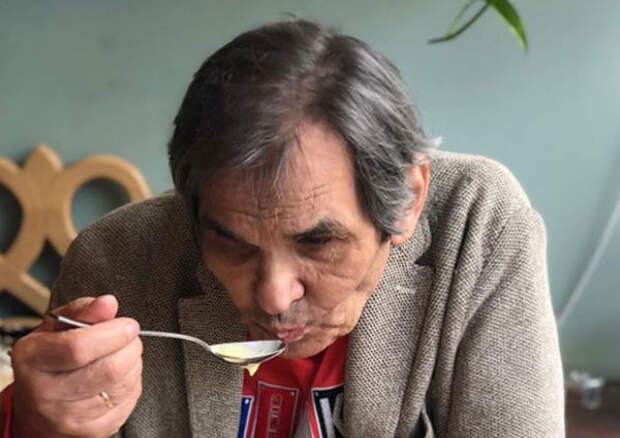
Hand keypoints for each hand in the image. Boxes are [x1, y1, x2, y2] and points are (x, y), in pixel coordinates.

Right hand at [10, 295, 141, 437]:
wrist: (38, 406)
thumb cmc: (50, 359)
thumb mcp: (58, 326)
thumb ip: (85, 310)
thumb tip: (108, 303)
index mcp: (33, 359)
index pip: (79, 347)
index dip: (113, 333)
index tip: (127, 325)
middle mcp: (47, 393)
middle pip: (109, 369)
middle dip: (130, 347)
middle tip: (127, 338)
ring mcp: (69, 417)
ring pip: (123, 384)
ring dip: (133, 363)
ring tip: (120, 355)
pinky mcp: (90, 431)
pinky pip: (128, 400)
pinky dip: (132, 382)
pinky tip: (117, 377)